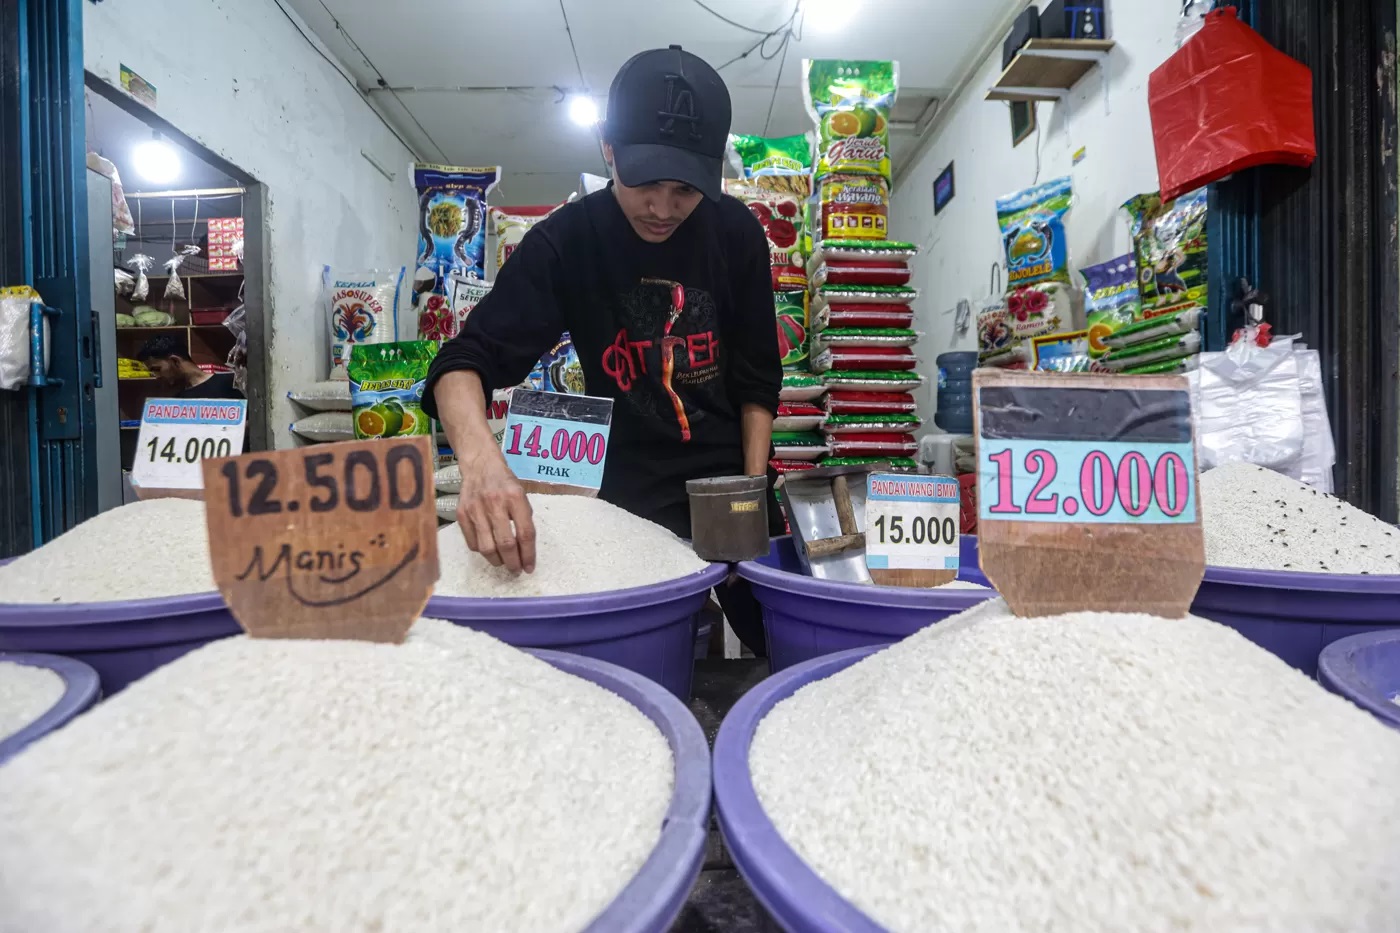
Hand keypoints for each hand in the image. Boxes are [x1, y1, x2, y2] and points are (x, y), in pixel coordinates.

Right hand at [455, 450, 535, 573]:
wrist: (480, 465)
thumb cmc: (505, 482)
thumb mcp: (522, 495)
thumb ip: (523, 519)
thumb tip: (525, 550)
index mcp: (515, 497)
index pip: (525, 533)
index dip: (529, 554)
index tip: (530, 568)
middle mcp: (495, 503)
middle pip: (506, 544)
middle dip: (513, 563)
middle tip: (516, 571)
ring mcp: (476, 509)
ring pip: (487, 547)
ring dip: (497, 561)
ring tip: (503, 563)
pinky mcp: (461, 514)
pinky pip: (472, 542)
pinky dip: (482, 551)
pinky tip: (489, 549)